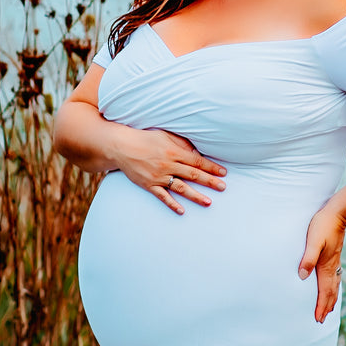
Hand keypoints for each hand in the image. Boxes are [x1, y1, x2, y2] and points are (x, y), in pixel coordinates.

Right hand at [112, 128, 226, 214]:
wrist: (122, 146)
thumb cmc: (145, 138)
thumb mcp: (165, 135)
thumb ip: (182, 143)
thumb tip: (196, 152)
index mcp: (174, 151)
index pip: (197, 161)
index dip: (211, 167)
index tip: (223, 173)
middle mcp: (168, 164)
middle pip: (193, 175)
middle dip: (209, 181)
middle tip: (223, 187)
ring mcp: (158, 176)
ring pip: (181, 187)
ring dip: (196, 195)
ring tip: (208, 202)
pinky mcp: (149, 184)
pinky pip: (163, 196)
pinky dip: (172, 204)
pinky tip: (182, 210)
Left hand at [298, 204, 345, 322]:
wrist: (338, 213)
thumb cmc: (323, 226)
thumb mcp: (313, 241)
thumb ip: (308, 258)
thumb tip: (302, 276)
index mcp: (326, 266)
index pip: (323, 291)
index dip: (320, 306)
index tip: (318, 319)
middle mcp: (332, 267)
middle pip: (331, 292)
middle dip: (326, 307)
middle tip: (322, 320)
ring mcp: (335, 262)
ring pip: (335, 285)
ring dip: (331, 299)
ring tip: (330, 309)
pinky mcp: (335, 256)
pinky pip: (336, 277)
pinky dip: (335, 287)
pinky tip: (333, 285)